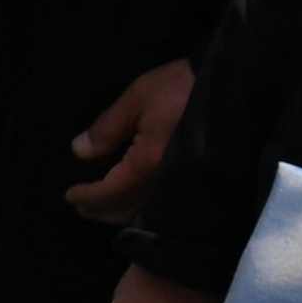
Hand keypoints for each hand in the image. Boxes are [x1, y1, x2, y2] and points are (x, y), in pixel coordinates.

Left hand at [64, 59, 191, 220]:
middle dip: (103, 210)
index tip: (70, 196)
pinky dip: (146, 209)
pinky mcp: (200, 183)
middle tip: (82, 207)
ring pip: (150, 213)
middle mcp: (168, 183)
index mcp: (149, 162)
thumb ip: (107, 129)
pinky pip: (168, 206)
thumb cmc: (179, 88)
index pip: (112, 191)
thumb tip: (79, 152)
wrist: (231, 88)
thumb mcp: (136, 100)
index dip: (89, 197)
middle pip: (130, 209)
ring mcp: (187, 186)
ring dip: (123, 214)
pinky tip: (135, 201)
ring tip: (103, 207)